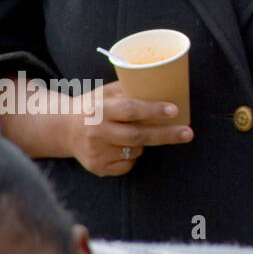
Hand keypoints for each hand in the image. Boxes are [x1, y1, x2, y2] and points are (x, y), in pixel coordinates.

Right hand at [63, 81, 192, 177]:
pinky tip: (123, 146)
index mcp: (100, 109)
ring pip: (136, 150)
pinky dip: (134, 155)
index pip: (130, 109)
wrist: (63, 129)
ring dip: (145, 143)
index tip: (175, 110)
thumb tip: (167, 85)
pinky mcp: (98, 167)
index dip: (153, 110)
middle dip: (166, 135)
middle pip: (137, 136)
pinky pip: (128, 164)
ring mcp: (96, 152)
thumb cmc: (94, 106)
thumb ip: (131, 89)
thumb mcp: (107, 92)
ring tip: (136, 132)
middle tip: (188, 133)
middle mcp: (96, 132)